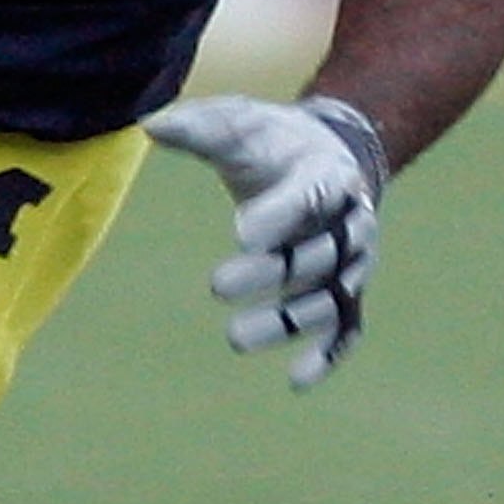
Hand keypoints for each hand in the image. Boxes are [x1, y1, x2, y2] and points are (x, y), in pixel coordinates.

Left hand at [140, 93, 387, 388]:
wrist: (326, 153)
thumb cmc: (274, 141)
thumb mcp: (241, 123)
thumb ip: (202, 127)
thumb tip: (151, 127)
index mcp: (326, 175)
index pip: (309, 196)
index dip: (280, 215)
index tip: (240, 232)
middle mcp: (350, 222)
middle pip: (318, 254)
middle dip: (271, 272)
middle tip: (216, 286)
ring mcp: (352, 262)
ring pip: (329, 298)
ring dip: (288, 321)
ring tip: (235, 338)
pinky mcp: (346, 292)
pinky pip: (347, 328)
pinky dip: (328, 354)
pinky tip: (296, 380)